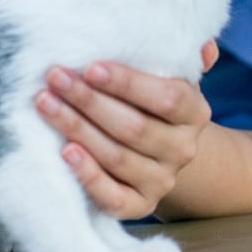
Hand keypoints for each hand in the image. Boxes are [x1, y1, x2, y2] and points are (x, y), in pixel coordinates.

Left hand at [35, 41, 218, 219]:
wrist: (162, 150)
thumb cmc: (154, 101)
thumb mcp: (170, 75)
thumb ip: (183, 56)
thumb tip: (204, 45)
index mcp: (194, 112)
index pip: (166, 97)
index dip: (128, 84)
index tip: (91, 67)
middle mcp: (183, 149)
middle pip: (134, 128)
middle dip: (89, 101)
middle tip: (56, 78)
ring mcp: (162, 180)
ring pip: (117, 157)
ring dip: (77, 129)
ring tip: (46, 104)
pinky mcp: (140, 206)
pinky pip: (113, 197)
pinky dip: (88, 176)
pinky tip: (65, 152)